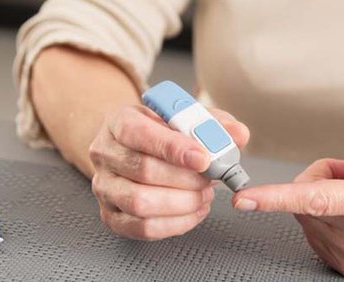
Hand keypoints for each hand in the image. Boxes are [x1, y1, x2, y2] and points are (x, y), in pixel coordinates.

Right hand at [89, 104, 249, 239]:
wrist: (130, 146)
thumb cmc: (158, 130)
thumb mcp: (183, 116)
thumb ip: (213, 123)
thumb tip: (238, 135)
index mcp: (119, 122)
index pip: (140, 133)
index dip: (173, 148)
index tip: (203, 158)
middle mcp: (105, 154)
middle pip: (143, 170)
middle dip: (185, 178)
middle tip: (210, 178)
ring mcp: (105, 187)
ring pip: (140, 202)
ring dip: (181, 202)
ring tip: (204, 194)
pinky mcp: (111, 215)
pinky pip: (143, 228)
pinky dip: (176, 223)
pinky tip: (194, 210)